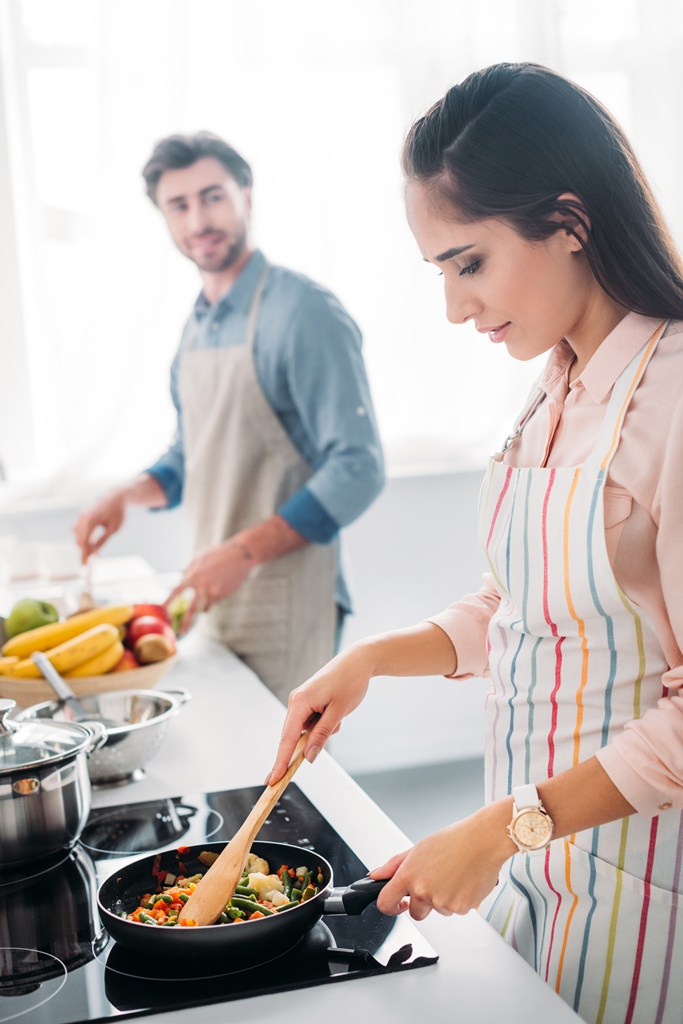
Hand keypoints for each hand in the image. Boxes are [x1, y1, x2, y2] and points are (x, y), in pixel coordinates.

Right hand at [73, 488, 127, 561]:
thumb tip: (94, 552)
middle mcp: (83, 518)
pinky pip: (78, 530)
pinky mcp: (82, 516)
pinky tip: (92, 541)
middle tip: (92, 560)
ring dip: (84, 544)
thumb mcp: (113, 529)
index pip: (84, 542)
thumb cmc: (117, 513)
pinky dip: (83, 537)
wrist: (115, 497)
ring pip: (77, 536)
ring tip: (96, 549)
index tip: (85, 565)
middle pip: (79, 541)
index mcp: (91, 521)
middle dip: (84, 551)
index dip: (85, 555)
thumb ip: (102, 541)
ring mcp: (81, 516)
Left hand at [165, 540, 253, 632]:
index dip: (168, 601)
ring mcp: (214, 592)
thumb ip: (189, 570)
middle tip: (181, 632)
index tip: (163, 610)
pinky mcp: (224, 595)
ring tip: (211, 591)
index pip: (177, 591)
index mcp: (194, 576)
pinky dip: (215, 597)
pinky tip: (221, 585)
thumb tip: (182, 580)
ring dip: (204, 606)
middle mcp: (203, 586)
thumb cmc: (218, 554)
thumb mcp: (199, 558)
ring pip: (205, 607)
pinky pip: (215, 601)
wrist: (239, 555)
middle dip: (186, 622)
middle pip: (192, 609)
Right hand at [268, 643, 375, 782]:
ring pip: (306, 730)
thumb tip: (308, 757)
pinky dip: (325, 724)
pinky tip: (337, 712)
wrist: (359, 660)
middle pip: (293, 736)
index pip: (287, 739)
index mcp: (299, 702)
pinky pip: (313, 723)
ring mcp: (302, 701)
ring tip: (339, 714)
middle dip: (308, 744)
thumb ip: (321, 735)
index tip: (273, 780)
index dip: (280, 761)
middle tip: (301, 757)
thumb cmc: (349, 682)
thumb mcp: (338, 712)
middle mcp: (296, 701)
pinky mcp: (309, 702)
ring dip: (322, 730)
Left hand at [370, 800, 516, 919]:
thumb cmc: (453, 840)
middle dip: (422, 902)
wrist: (483, 841)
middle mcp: (423, 891)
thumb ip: (394, 865)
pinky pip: (455, 911)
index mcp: (409, 876)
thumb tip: (376, 875)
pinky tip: (464, 881)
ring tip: (453, 875)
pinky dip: (459, 900)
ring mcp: (442, 902)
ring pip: (438, 911)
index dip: (390, 906)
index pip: (385, 903)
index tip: (397, 903)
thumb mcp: (418, 848)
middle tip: (436, 881)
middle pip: (415, 913)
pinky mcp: (461, 908)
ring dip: (443, 899)